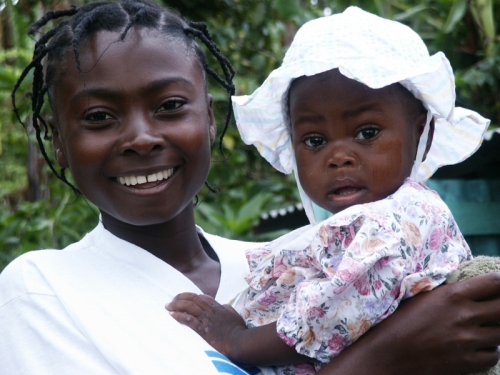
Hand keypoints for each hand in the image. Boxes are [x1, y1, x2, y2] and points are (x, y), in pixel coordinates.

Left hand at [166, 292, 246, 359]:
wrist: (239, 342)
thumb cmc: (239, 331)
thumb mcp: (235, 316)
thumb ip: (228, 309)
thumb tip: (223, 305)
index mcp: (218, 307)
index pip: (202, 297)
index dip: (192, 296)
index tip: (185, 298)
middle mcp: (211, 310)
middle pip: (193, 298)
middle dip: (181, 297)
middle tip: (172, 300)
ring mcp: (206, 319)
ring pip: (189, 306)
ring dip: (177, 305)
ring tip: (168, 306)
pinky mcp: (202, 329)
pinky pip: (188, 319)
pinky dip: (179, 316)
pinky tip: (172, 315)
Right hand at [318, 272, 499, 374]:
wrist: (388, 354)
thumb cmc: (399, 322)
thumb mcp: (422, 297)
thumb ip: (449, 292)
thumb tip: (469, 288)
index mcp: (453, 294)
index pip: (495, 282)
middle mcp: (465, 315)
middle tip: (495, 307)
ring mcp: (468, 340)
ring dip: (497, 328)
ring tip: (486, 326)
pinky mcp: (467, 361)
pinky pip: (494, 355)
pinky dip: (491, 349)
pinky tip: (479, 345)